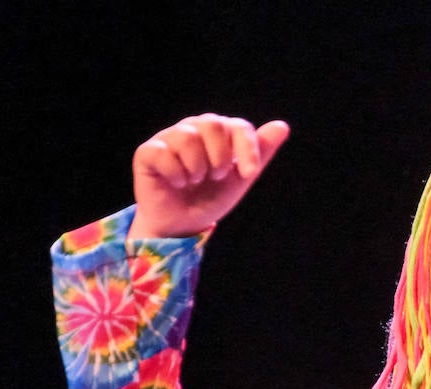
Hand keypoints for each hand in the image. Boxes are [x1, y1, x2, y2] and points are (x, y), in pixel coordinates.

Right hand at [128, 114, 289, 238]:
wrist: (183, 224)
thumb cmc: (212, 197)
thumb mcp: (241, 178)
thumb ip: (260, 152)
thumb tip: (283, 126)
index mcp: (219, 133)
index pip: (238, 126)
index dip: (247, 149)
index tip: (249, 174)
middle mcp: (193, 128)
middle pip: (212, 124)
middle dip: (220, 158)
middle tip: (215, 177)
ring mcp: (169, 138)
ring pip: (187, 138)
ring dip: (197, 168)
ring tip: (194, 181)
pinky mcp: (148, 151)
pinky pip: (164, 153)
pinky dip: (176, 175)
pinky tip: (176, 183)